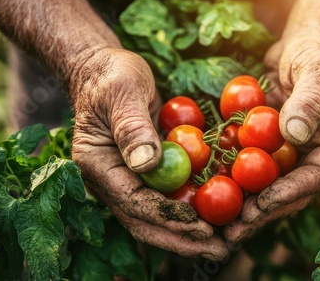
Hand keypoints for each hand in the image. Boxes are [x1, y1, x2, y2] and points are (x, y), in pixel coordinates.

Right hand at [70, 48, 227, 259]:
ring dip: (186, 231)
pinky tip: (216, 214)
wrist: (106, 70)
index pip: (133, 200)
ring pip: (156, 214)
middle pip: (143, 220)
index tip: (199, 225)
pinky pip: (166, 195)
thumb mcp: (122, 93)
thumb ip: (132, 128)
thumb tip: (148, 165)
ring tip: (221, 242)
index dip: (166, 216)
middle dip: (180, 238)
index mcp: (98, 164)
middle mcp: (111, 178)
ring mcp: (126, 177)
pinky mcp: (143, 171)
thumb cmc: (111, 76)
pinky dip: (188, 208)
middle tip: (217, 249)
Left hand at [224, 35, 319, 242]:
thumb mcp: (317, 71)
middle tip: (233, 227)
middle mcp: (313, 151)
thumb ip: (310, 100)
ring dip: (243, 200)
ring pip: (266, 180)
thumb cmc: (318, 50)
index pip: (315, 176)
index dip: (289, 193)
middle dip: (261, 210)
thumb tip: (294, 134)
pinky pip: (249, 159)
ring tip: (217, 219)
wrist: (303, 39)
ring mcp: (289, 147)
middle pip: (288, 188)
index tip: (262, 205)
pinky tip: (208, 184)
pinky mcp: (267, 140)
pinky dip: (231, 172)